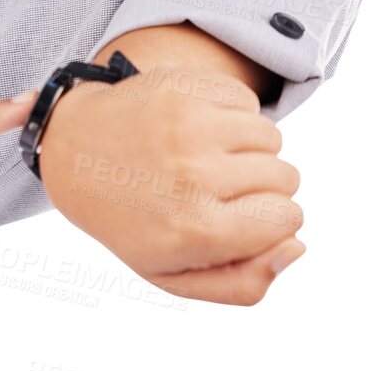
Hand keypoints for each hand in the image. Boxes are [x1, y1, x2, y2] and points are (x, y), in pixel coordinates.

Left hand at [37, 62, 304, 304]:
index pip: (288, 221)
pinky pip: (247, 99)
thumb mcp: (174, 274)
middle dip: (260, 185)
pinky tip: (194, 129)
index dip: (269, 222)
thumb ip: (244, 284)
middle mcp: (192, 175)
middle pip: (286, 176)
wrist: (73, 155)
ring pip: (271, 135)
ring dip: (248, 147)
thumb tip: (297, 248)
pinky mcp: (180, 87)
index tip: (235, 217)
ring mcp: (186, 125)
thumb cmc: (133, 220)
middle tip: (211, 187)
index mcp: (194, 229)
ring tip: (203, 157)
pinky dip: (231, 113)